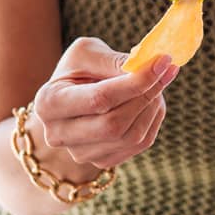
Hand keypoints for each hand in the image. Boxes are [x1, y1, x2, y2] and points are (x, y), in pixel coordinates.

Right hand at [33, 37, 178, 168]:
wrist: (71, 98)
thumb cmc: (78, 71)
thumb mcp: (87, 53)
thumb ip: (113, 60)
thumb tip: (147, 67)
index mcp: (48, 103)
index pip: (100, 99)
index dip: (135, 82)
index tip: (162, 62)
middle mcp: (58, 135)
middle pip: (115, 124)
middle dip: (147, 96)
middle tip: (165, 72)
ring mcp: (80, 154)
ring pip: (131, 136)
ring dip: (153, 107)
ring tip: (157, 84)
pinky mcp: (102, 161)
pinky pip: (139, 144)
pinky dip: (152, 120)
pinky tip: (150, 102)